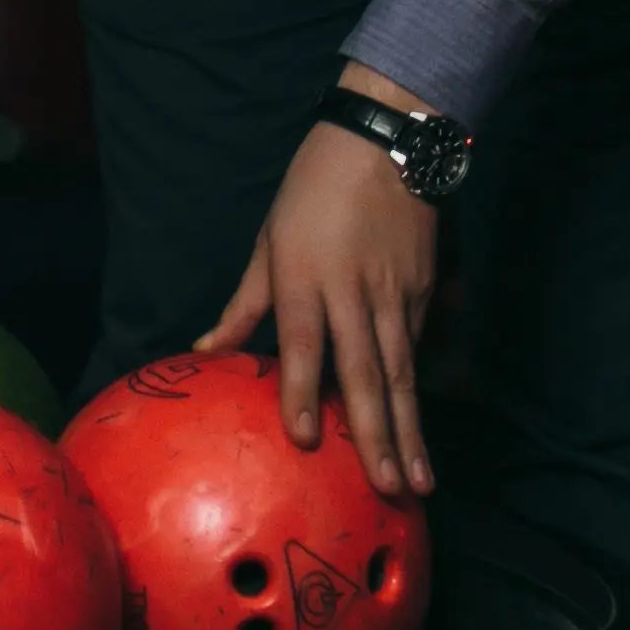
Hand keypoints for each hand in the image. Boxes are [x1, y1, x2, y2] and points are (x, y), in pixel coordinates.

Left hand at [196, 68, 443, 498]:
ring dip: (410, 432)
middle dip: (375, 435)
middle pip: (365, 373)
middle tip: (386, 487)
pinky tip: (418, 436)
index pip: (304, 344)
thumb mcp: (269, 237)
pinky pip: (415, 353)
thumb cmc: (314, 188)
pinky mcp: (423, 293)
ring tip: (417, 483)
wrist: (387, 142)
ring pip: (403, 374)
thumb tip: (206, 349)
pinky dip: (416, 396)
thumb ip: (244, 302)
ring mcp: (395, 295)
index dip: (302, 391)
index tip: (303, 438)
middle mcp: (353, 292)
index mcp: (305, 276)